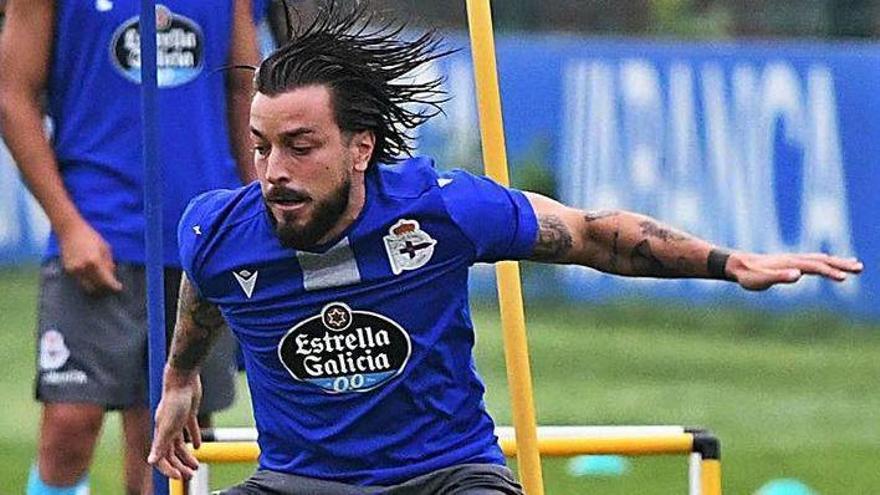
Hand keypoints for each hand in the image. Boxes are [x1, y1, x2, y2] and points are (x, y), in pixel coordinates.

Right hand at [57, 221, 122, 294]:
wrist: (69, 230)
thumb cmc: (90, 236)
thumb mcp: (105, 248)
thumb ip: (109, 263)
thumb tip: (111, 275)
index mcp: (95, 261)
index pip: (106, 280)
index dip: (114, 285)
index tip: (119, 288)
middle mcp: (84, 268)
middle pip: (97, 286)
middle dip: (105, 287)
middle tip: (110, 284)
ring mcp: (74, 270)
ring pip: (87, 285)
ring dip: (96, 285)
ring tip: (101, 279)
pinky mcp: (68, 270)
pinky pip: (80, 280)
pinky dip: (87, 280)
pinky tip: (91, 274)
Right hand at [148, 371, 202, 479]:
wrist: (183, 378)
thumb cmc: (175, 400)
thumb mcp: (168, 424)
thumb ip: (160, 443)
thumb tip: (150, 462)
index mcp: (161, 433)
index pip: (162, 457)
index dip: (169, 469)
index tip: (180, 477)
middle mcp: (167, 429)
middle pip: (171, 454)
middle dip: (179, 466)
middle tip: (191, 475)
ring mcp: (177, 421)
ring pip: (181, 444)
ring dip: (187, 456)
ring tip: (197, 467)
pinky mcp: (188, 413)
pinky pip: (190, 430)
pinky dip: (194, 439)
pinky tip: (199, 447)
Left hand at [727, 252, 863, 290]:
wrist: (736, 265)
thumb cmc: (747, 275)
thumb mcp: (761, 280)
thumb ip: (778, 277)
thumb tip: (798, 274)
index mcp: (790, 263)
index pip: (815, 267)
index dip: (830, 272)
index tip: (844, 278)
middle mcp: (794, 259)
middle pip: (822, 260)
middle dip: (841, 264)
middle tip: (860, 268)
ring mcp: (792, 259)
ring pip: (820, 259)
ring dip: (838, 261)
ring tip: (855, 265)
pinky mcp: (789, 262)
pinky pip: (813, 260)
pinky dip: (826, 261)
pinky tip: (829, 264)